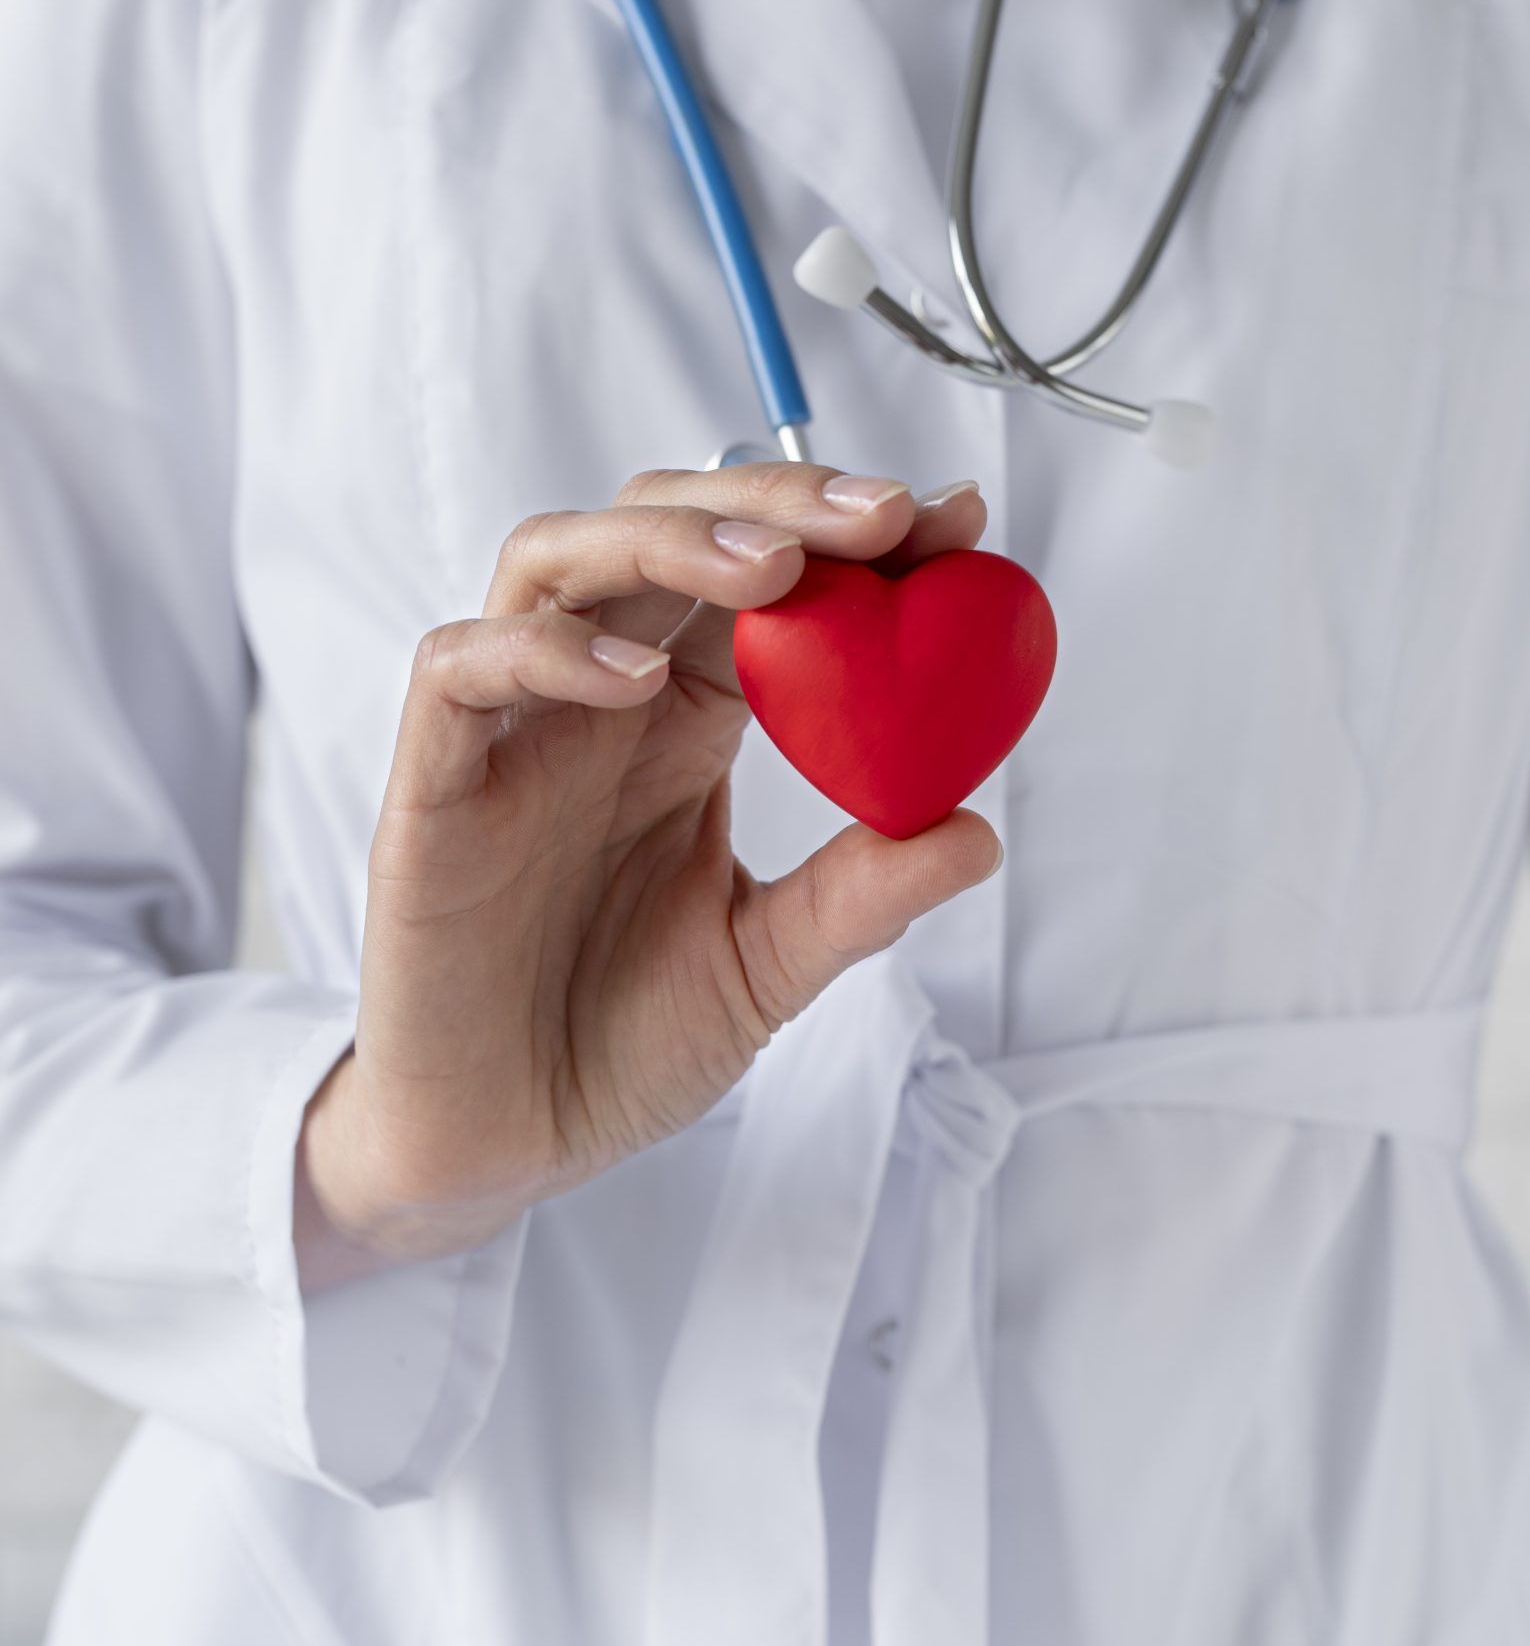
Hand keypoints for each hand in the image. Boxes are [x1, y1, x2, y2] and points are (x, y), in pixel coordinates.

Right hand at [296, 463, 998, 1286]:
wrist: (506, 1146)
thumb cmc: (621, 1044)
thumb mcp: (767, 966)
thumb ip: (859, 896)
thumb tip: (982, 833)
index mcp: (683, 721)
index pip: (764, 583)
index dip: (851, 538)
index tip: (955, 524)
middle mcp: (597, 700)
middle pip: (664, 526)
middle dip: (775, 499)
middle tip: (883, 516)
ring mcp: (511, 732)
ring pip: (557, 561)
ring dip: (667, 538)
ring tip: (774, 564)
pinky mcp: (431, 785)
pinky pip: (461, 670)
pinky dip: (544, 650)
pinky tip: (635, 680)